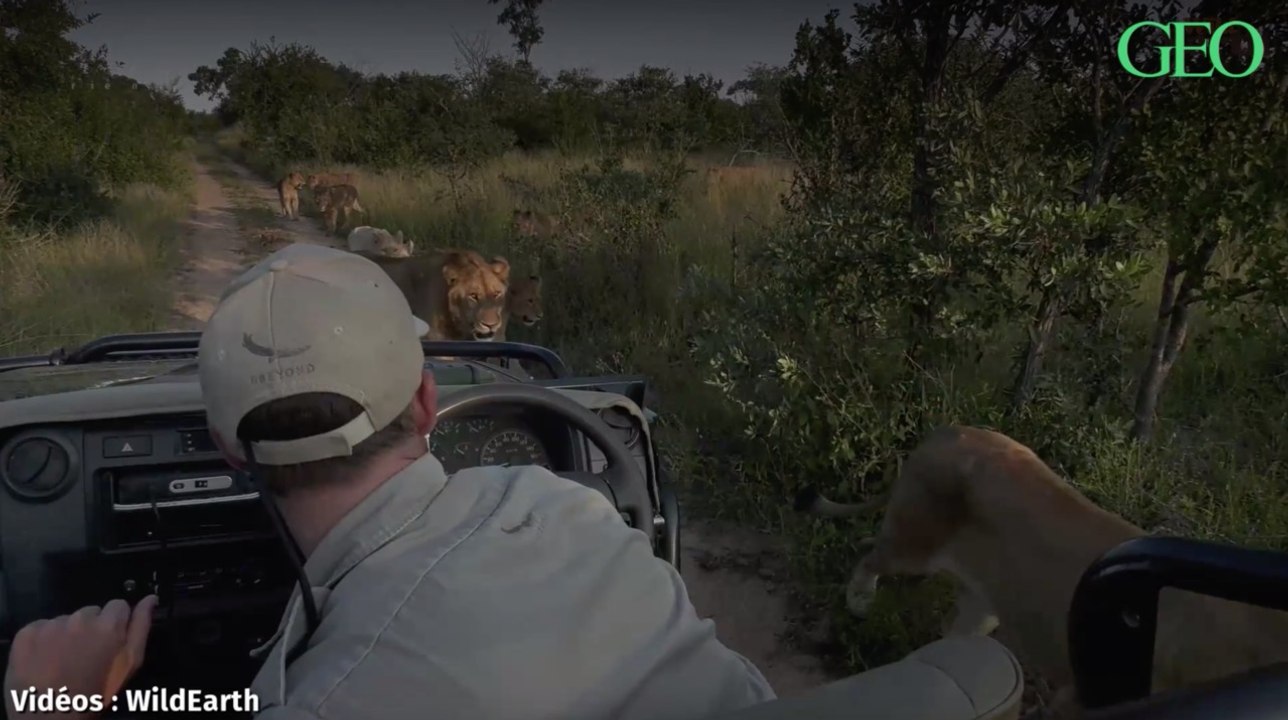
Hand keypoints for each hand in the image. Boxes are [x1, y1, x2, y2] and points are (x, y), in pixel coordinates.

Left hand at [4, 596, 157, 718]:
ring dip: (66, 634)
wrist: (50, 718)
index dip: (116, 623)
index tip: (109, 641)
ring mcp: (50, 625)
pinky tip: (43, 659)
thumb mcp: (130, 664)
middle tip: (86, 654)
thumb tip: (150, 599)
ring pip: (64, 620)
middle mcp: (80, 619)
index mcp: (109, 626)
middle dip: (91, 628)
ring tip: (63, 660)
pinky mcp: (26, 634)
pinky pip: (39, 627)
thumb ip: (141, 627)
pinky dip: (42, 640)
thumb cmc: (96, 694)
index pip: (118, 605)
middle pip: (90, 612)